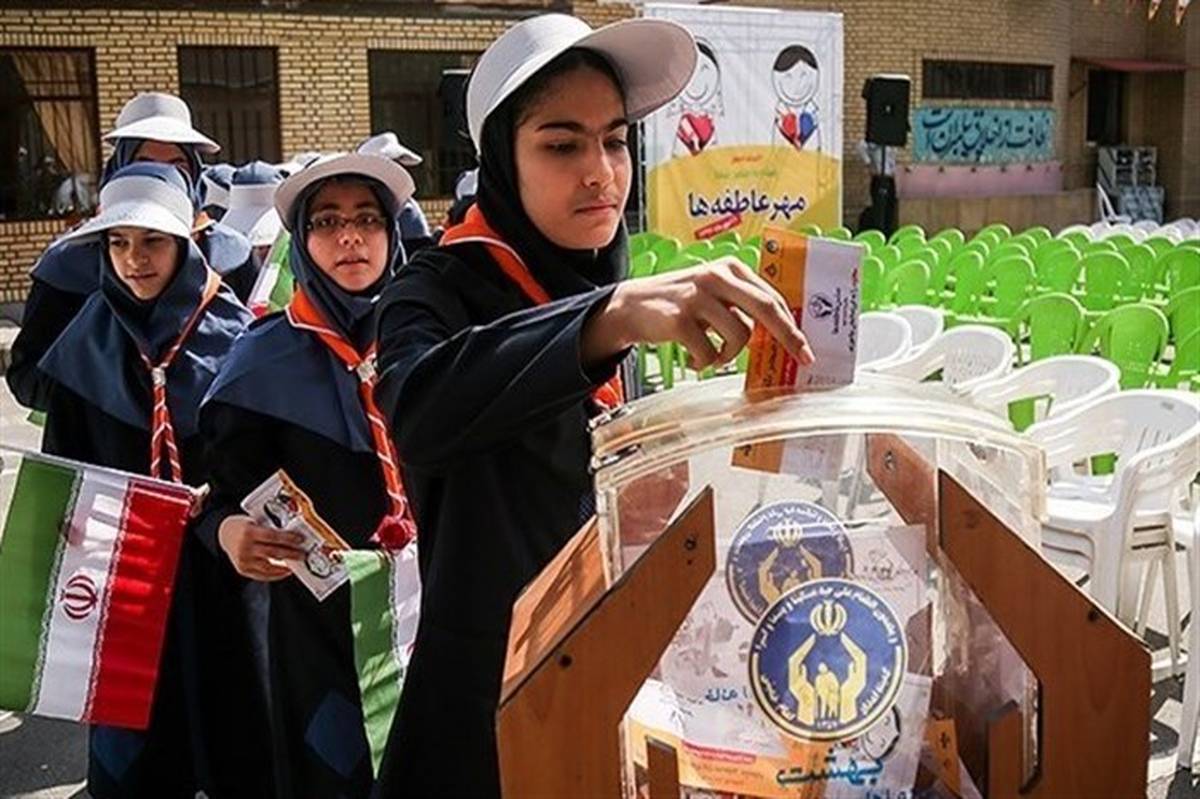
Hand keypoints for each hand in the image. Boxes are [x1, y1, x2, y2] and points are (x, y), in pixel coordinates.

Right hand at [218, 514, 305, 581]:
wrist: (225, 534)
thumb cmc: (245, 526)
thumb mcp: (256, 521)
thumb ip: (271, 527)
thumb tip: (293, 532)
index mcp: (249, 532)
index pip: (272, 536)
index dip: (288, 539)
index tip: (300, 540)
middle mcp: (245, 547)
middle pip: (272, 552)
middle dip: (291, 554)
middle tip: (303, 554)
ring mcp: (243, 560)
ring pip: (268, 567)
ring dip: (284, 567)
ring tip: (296, 564)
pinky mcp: (243, 569)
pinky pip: (262, 575)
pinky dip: (275, 574)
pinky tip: (285, 571)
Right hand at [582, 258, 814, 369]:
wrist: (631, 306)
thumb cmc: (680, 303)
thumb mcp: (713, 292)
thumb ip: (742, 303)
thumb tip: (781, 330)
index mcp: (730, 267)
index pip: (771, 297)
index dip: (791, 324)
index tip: (804, 347)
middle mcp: (715, 276)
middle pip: (764, 308)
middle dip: (787, 336)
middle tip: (800, 356)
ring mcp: (697, 296)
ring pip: (738, 336)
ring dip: (729, 355)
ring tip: (713, 356)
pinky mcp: (680, 319)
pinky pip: (710, 353)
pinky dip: (705, 363)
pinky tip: (693, 359)